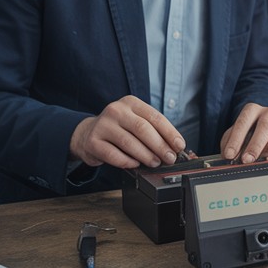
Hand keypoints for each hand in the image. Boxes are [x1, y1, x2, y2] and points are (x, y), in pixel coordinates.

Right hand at [69, 95, 185, 168]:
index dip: (170, 133)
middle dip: (160, 146)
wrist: (87, 134)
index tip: (179, 146)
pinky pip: (114, 155)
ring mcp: (103, 125)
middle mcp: (116, 110)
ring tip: (155, 163)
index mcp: (131, 103)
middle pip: (143, 129)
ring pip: (129, 142)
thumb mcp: (135, 121)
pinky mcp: (93, 141)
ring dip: (146, 155)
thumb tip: (174, 147)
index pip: (155, 117)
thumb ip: (153, 130)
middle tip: (170, 158)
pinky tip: (135, 164)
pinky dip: (127, 161)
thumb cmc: (119, 129)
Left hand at [220, 103, 267, 162]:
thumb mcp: (234, 137)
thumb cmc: (246, 135)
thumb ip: (229, 145)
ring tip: (261, 158)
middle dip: (255, 145)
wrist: (265, 135)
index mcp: (251, 110)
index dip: (235, 140)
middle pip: (264, 126)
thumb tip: (229, 156)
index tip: (229, 155)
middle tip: (246, 160)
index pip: (243, 122)